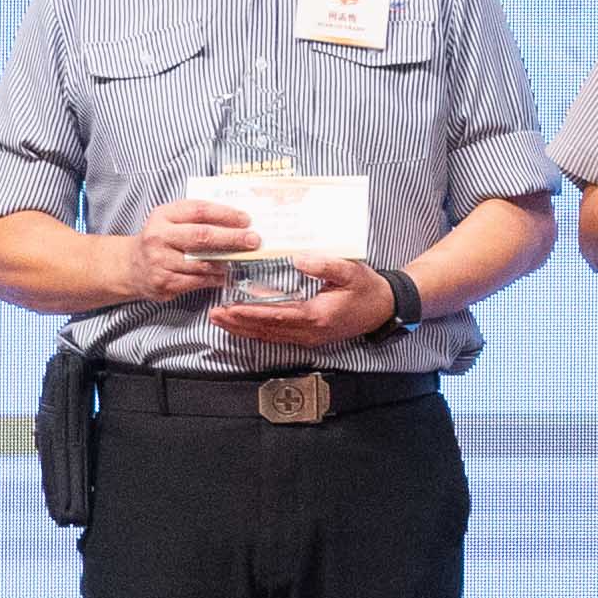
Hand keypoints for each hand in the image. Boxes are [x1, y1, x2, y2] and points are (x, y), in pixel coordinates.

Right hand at [123, 201, 253, 305]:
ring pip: (202, 262)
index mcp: (163, 215)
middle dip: (232, 238)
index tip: (246, 219)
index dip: (225, 214)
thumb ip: (198, 217)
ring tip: (243, 257)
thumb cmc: (162, 239)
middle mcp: (159, 237)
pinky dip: (215, 278)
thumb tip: (238, 220)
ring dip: (227, 261)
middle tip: (253, 240)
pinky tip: (226, 274)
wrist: (131, 266)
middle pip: (202, 237)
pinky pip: (197, 281)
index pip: (199, 211)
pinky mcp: (163, 282)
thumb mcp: (172, 220)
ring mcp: (159, 262)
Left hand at [210, 259, 394, 350]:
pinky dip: (255, 331)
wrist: (384, 309)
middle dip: (237, 322)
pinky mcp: (308, 337)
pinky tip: (242, 325)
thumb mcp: (350, 271)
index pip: (276, 314)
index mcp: (316, 315)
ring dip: (242, 328)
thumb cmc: (367, 289)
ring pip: (267, 335)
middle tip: (213, 313)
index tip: (229, 306)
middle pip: (265, 329)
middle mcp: (309, 331)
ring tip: (219, 320)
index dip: (250, 311)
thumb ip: (324, 264)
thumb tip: (298, 259)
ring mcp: (308, 337)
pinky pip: (276, 336)